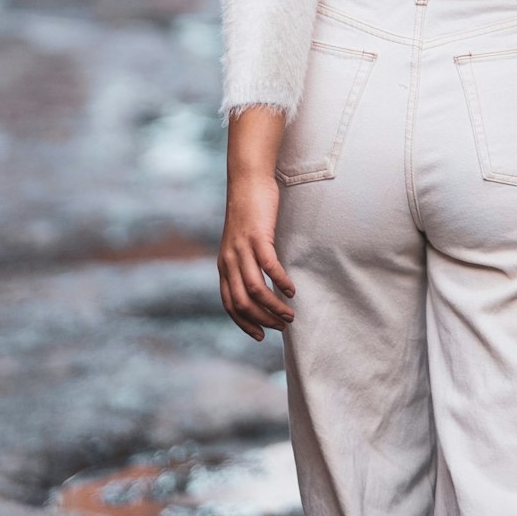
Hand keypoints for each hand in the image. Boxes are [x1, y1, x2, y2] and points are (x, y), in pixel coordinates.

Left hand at [218, 169, 295, 340]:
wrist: (247, 180)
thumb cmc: (249, 211)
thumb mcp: (241, 241)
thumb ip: (245, 262)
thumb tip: (259, 283)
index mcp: (224, 264)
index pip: (229, 304)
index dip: (244, 323)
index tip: (260, 335)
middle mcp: (229, 260)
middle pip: (242, 302)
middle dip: (262, 320)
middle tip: (282, 326)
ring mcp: (242, 249)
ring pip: (255, 289)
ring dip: (274, 306)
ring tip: (290, 314)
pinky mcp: (257, 236)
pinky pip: (269, 266)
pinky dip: (281, 282)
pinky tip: (292, 289)